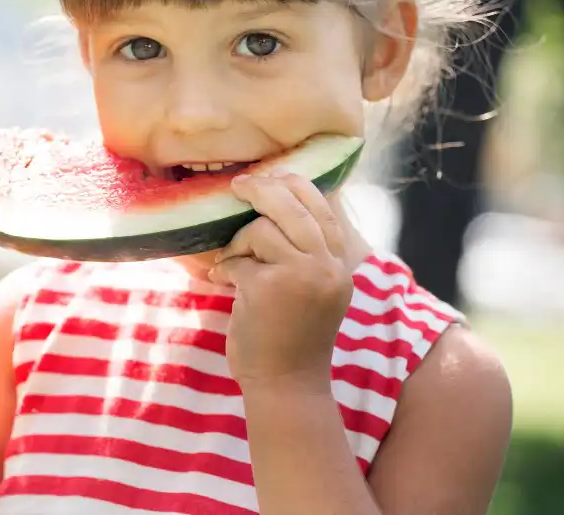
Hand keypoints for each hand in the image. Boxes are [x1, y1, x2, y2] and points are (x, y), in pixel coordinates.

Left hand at [210, 170, 352, 385]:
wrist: (287, 385)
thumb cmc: (291, 337)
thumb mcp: (313, 291)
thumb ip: (305, 254)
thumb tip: (276, 201)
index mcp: (340, 266)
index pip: (324, 208)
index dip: (295, 186)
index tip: (271, 177)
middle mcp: (327, 268)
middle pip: (294, 206)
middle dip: (262, 189)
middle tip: (239, 185)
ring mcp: (301, 277)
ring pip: (262, 230)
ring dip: (239, 243)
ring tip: (233, 263)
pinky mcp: (268, 288)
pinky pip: (238, 260)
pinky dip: (226, 270)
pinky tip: (223, 282)